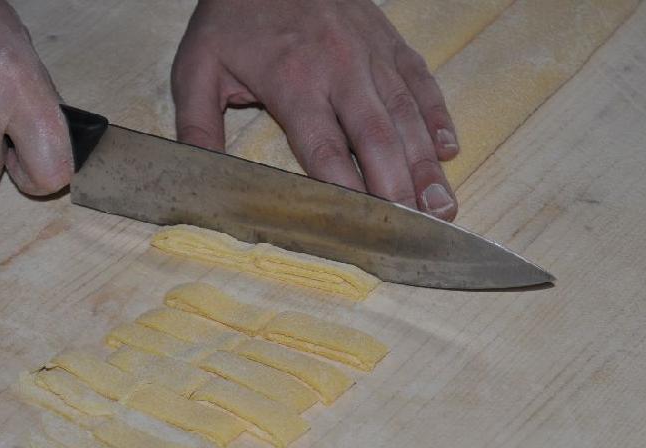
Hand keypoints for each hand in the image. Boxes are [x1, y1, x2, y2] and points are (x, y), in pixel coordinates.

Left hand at [172, 0, 459, 218]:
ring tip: (442, 205)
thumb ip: (197, 126)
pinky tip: (448, 150)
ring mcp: (371, 54)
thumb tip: (200, 178)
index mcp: (293, 82)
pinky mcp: (389, 41)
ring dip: (426, 164)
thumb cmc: (233, 15)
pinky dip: (437, 117)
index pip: (324, 148)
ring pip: (407, 115)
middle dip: (398, 188)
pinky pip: (420, 82)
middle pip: (376, 138)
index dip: (346, 191)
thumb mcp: (197, 68)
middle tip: (415, 229)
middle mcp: (340, 69)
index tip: (361, 228)